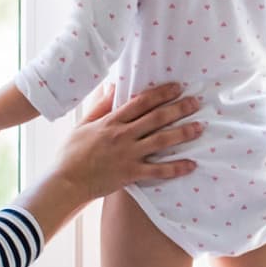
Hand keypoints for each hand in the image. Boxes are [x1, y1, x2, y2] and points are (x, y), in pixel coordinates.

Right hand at [53, 81, 202, 201]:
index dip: (161, 93)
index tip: (177, 87)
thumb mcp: (84, 123)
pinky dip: (176, 168)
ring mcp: (128, 154)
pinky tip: (192, 165)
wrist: (66, 181)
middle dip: (178, 108)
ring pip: (161, 141)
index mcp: (111, 121)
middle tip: (196, 102)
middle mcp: (122, 135)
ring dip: (183, 133)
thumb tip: (114, 85)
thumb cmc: (72, 152)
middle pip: (156, 118)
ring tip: (199, 127)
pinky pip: (158, 171)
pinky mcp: (131, 174)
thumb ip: (101, 104)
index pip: (141, 102)